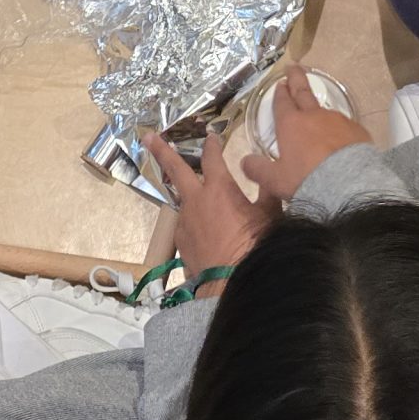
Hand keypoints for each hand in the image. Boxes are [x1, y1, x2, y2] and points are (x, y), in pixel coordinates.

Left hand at [141, 128, 276, 291]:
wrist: (231, 282)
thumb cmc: (254, 245)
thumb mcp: (269, 215)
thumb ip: (267, 193)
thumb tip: (270, 178)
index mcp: (219, 188)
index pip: (212, 157)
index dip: (212, 145)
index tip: (211, 137)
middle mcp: (196, 199)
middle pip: (175, 169)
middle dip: (162, 150)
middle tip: (148, 137)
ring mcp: (184, 221)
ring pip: (184, 201)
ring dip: (190, 198)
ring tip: (207, 208)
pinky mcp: (180, 241)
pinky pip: (187, 225)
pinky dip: (195, 223)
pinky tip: (207, 234)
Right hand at [237, 67, 372, 204]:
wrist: (348, 183)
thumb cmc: (306, 180)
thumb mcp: (275, 180)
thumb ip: (258, 170)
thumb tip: (244, 162)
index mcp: (291, 124)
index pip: (283, 102)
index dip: (280, 93)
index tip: (280, 83)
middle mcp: (313, 116)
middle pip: (303, 92)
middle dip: (297, 79)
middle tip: (294, 67)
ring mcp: (337, 120)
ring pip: (324, 111)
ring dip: (318, 111)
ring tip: (317, 119)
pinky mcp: (356, 130)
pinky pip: (344, 126)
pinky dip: (338, 129)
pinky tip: (339, 140)